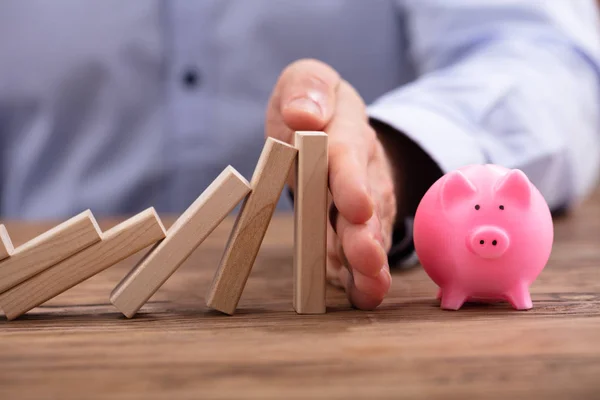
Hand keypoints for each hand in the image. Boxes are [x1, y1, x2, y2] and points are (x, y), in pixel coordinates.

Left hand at [266, 59, 397, 309]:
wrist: (334, 129)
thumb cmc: (315, 106)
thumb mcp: (306, 81)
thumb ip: (306, 88)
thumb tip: (302, 114)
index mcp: (345, 130)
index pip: (348, 153)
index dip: (351, 181)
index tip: (355, 206)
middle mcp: (362, 169)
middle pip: (365, 202)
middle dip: (364, 232)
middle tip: (365, 258)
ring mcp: (363, 201)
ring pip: (368, 232)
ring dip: (369, 262)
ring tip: (370, 289)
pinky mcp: (356, 225)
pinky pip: (359, 250)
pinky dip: (360, 275)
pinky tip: (362, 296)